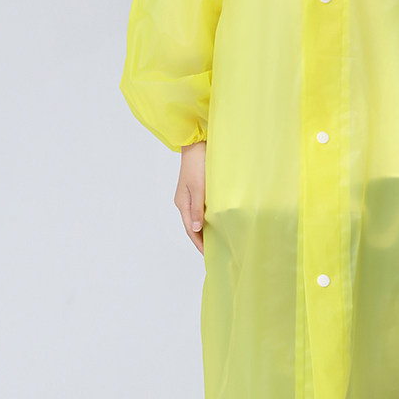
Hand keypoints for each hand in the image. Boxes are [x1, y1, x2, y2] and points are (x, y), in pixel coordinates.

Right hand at [174, 140, 206, 254]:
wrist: (197, 144)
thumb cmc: (198, 164)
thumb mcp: (198, 188)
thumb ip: (197, 209)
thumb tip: (195, 229)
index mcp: (182, 203)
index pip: (190, 229)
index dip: (199, 243)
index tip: (209, 255)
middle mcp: (184, 201)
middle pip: (192, 225)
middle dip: (201, 239)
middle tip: (214, 252)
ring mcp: (189, 195)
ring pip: (196, 217)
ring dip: (204, 229)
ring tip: (216, 240)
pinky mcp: (196, 189)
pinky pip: (200, 208)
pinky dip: (207, 218)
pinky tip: (216, 221)